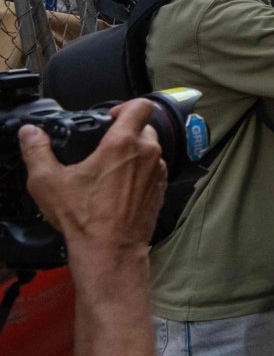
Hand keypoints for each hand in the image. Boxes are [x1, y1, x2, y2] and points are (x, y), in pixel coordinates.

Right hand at [19, 100, 165, 257]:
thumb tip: (29, 133)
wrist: (111, 250)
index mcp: (123, 143)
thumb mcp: (48, 182)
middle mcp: (147, 153)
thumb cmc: (83, 217)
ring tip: (110, 167)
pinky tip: (120, 185)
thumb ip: (37, 151)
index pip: (141, 106)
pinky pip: (154, 169)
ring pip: (151, 149)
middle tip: (105, 144)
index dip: (126, 106)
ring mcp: (158, 172)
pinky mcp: (161, 189)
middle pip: (145, 126)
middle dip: (127, 130)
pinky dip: (140, 171)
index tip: (109, 117)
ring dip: (134, 152)